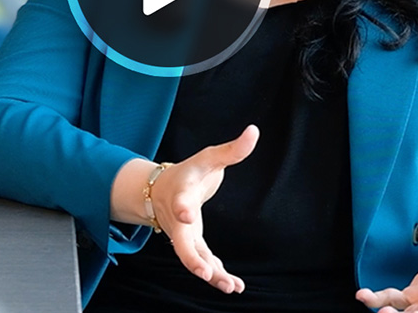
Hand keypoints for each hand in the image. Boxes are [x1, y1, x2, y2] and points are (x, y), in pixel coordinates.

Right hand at [150, 125, 259, 293]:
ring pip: (192, 258)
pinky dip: (215, 273)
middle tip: (204, 272)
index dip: (181, 207)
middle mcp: (178, 218)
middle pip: (180, 242)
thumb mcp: (208, 158)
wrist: (163, 188)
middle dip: (191, 259)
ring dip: (210, 274)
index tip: (186, 214)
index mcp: (181, 192)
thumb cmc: (189, 171)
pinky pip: (202, 261)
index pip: (179, 199)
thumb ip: (232, 150)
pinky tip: (232, 284)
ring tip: (231, 286)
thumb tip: (254, 131)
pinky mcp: (191, 244)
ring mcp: (183, 234)